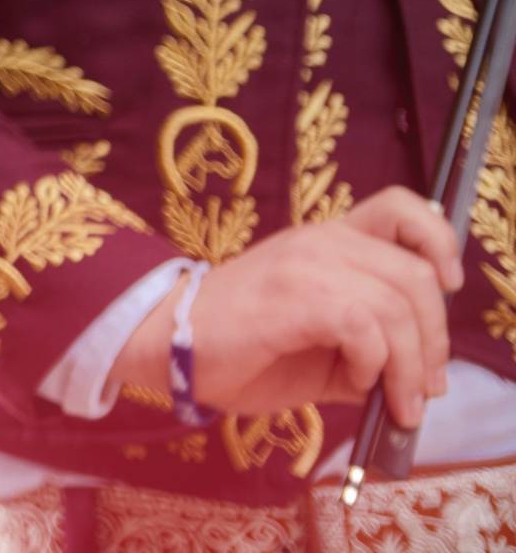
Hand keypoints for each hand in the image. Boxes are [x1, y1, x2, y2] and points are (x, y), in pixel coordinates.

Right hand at [106, 190, 461, 425]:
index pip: (401, 209)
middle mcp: (320, 241)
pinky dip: (373, 363)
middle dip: (435, 340)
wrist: (166, 343)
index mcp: (327, 241)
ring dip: (409, 366)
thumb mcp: (319, 344)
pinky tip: (353, 381)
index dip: (439, 242)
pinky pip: (363, 325)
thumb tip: (416, 382)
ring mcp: (304, 265)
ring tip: (396, 402)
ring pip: (397, 305)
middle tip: (422, 387)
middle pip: (417, 274)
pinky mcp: (291, 296)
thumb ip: (367, 349)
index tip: (446, 287)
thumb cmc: (240, 346)